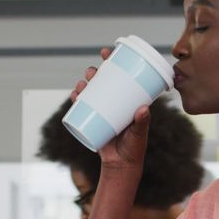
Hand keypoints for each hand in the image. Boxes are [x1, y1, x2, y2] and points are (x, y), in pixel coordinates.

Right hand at [72, 47, 150, 171]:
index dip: (112, 61)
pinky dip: (77, 100)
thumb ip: (142, 122)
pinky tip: (75, 95)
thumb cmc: (134, 148)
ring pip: (90, 92)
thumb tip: (144, 109)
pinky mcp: (92, 121)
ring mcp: (101, 111)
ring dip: (84, 84)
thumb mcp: (139, 133)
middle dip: (95, 72)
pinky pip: (82, 108)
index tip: (107, 52)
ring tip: (82, 84)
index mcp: (126, 100)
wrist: (121, 165)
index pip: (119, 76)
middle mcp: (113, 103)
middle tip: (93, 71)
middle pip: (102, 81)